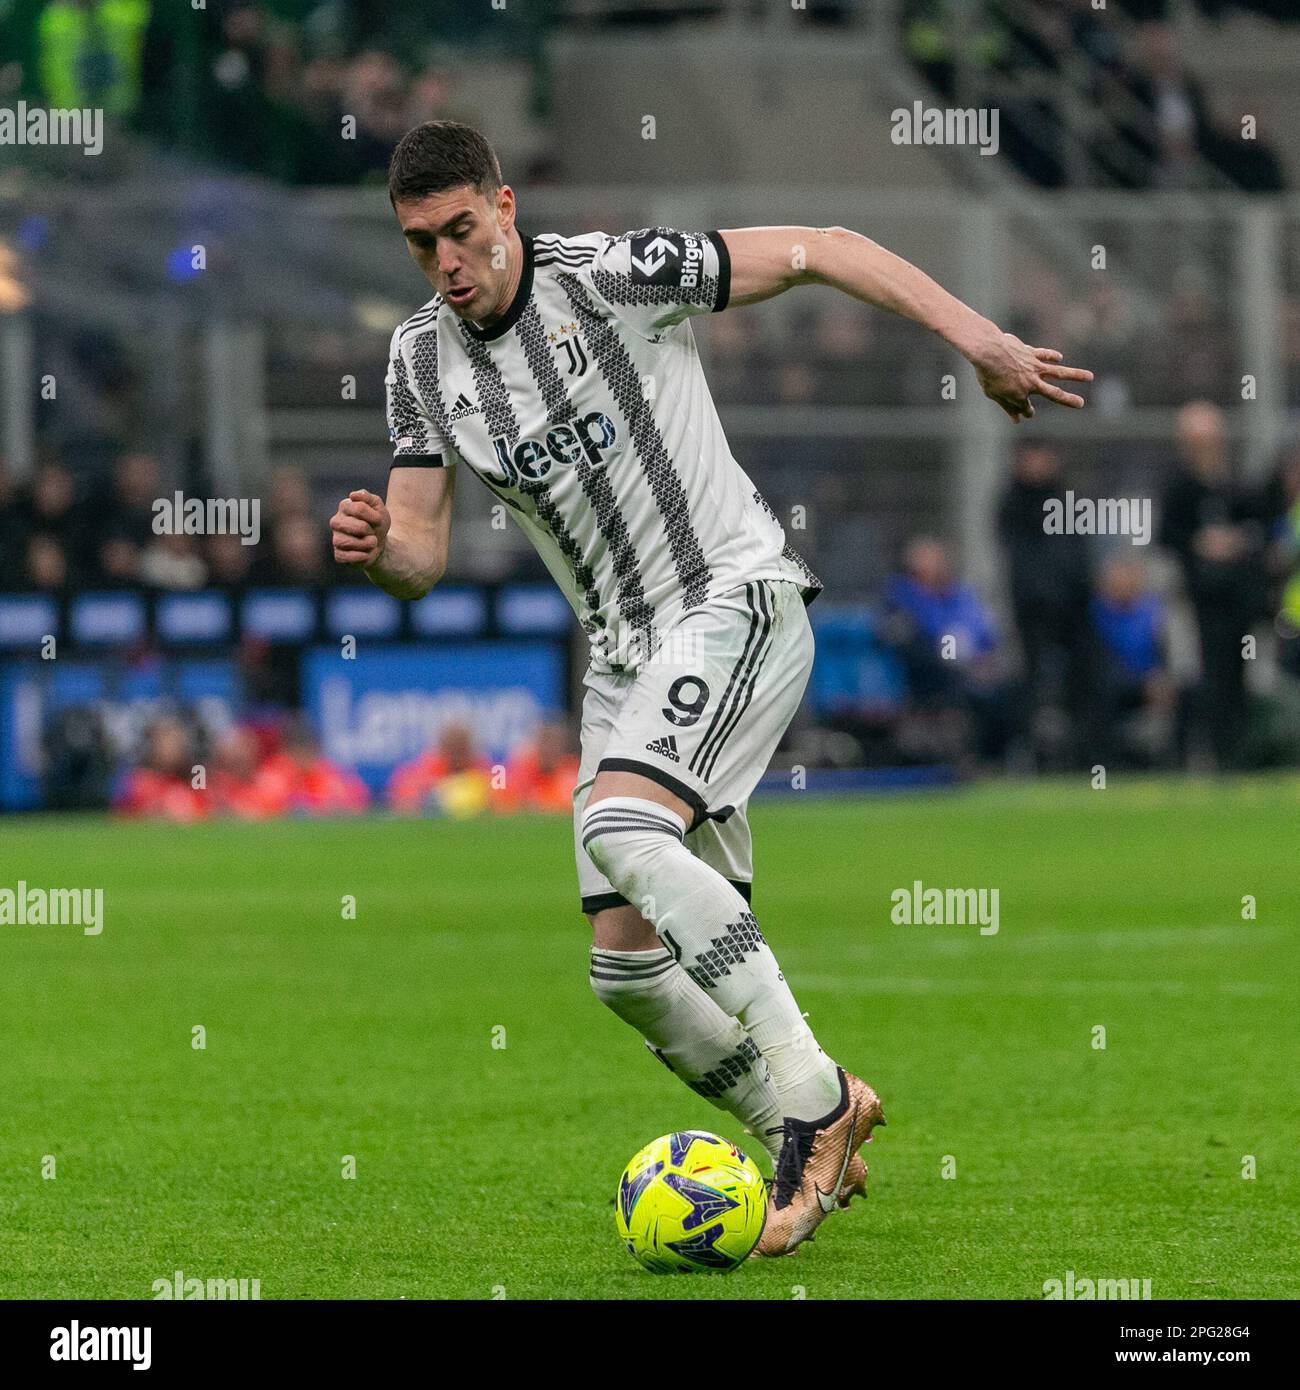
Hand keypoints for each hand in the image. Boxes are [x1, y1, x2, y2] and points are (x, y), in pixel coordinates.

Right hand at [330, 489, 390, 567]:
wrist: (379, 542)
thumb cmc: (376, 522)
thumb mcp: (378, 507)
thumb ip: (367, 497)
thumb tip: (353, 495)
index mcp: (345, 506)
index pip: (360, 508)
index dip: (375, 517)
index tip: (379, 520)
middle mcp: (336, 521)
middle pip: (356, 527)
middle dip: (370, 531)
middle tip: (372, 532)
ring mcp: (336, 538)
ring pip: (348, 542)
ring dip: (366, 544)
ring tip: (372, 542)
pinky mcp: (338, 553)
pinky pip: (344, 557)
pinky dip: (359, 556)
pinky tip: (366, 553)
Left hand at [971, 331, 1092, 422]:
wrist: (989, 351)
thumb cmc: (987, 374)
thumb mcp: (993, 395)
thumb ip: (1007, 406)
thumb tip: (1018, 420)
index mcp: (1020, 396)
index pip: (1027, 409)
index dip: (1027, 412)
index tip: (1027, 412)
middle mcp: (1032, 383)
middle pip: (1055, 393)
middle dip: (1069, 400)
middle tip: (1081, 403)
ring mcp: (1034, 367)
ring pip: (1060, 372)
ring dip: (1076, 375)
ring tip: (1090, 377)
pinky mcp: (1031, 353)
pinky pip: (1045, 355)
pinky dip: (1053, 356)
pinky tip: (1059, 358)